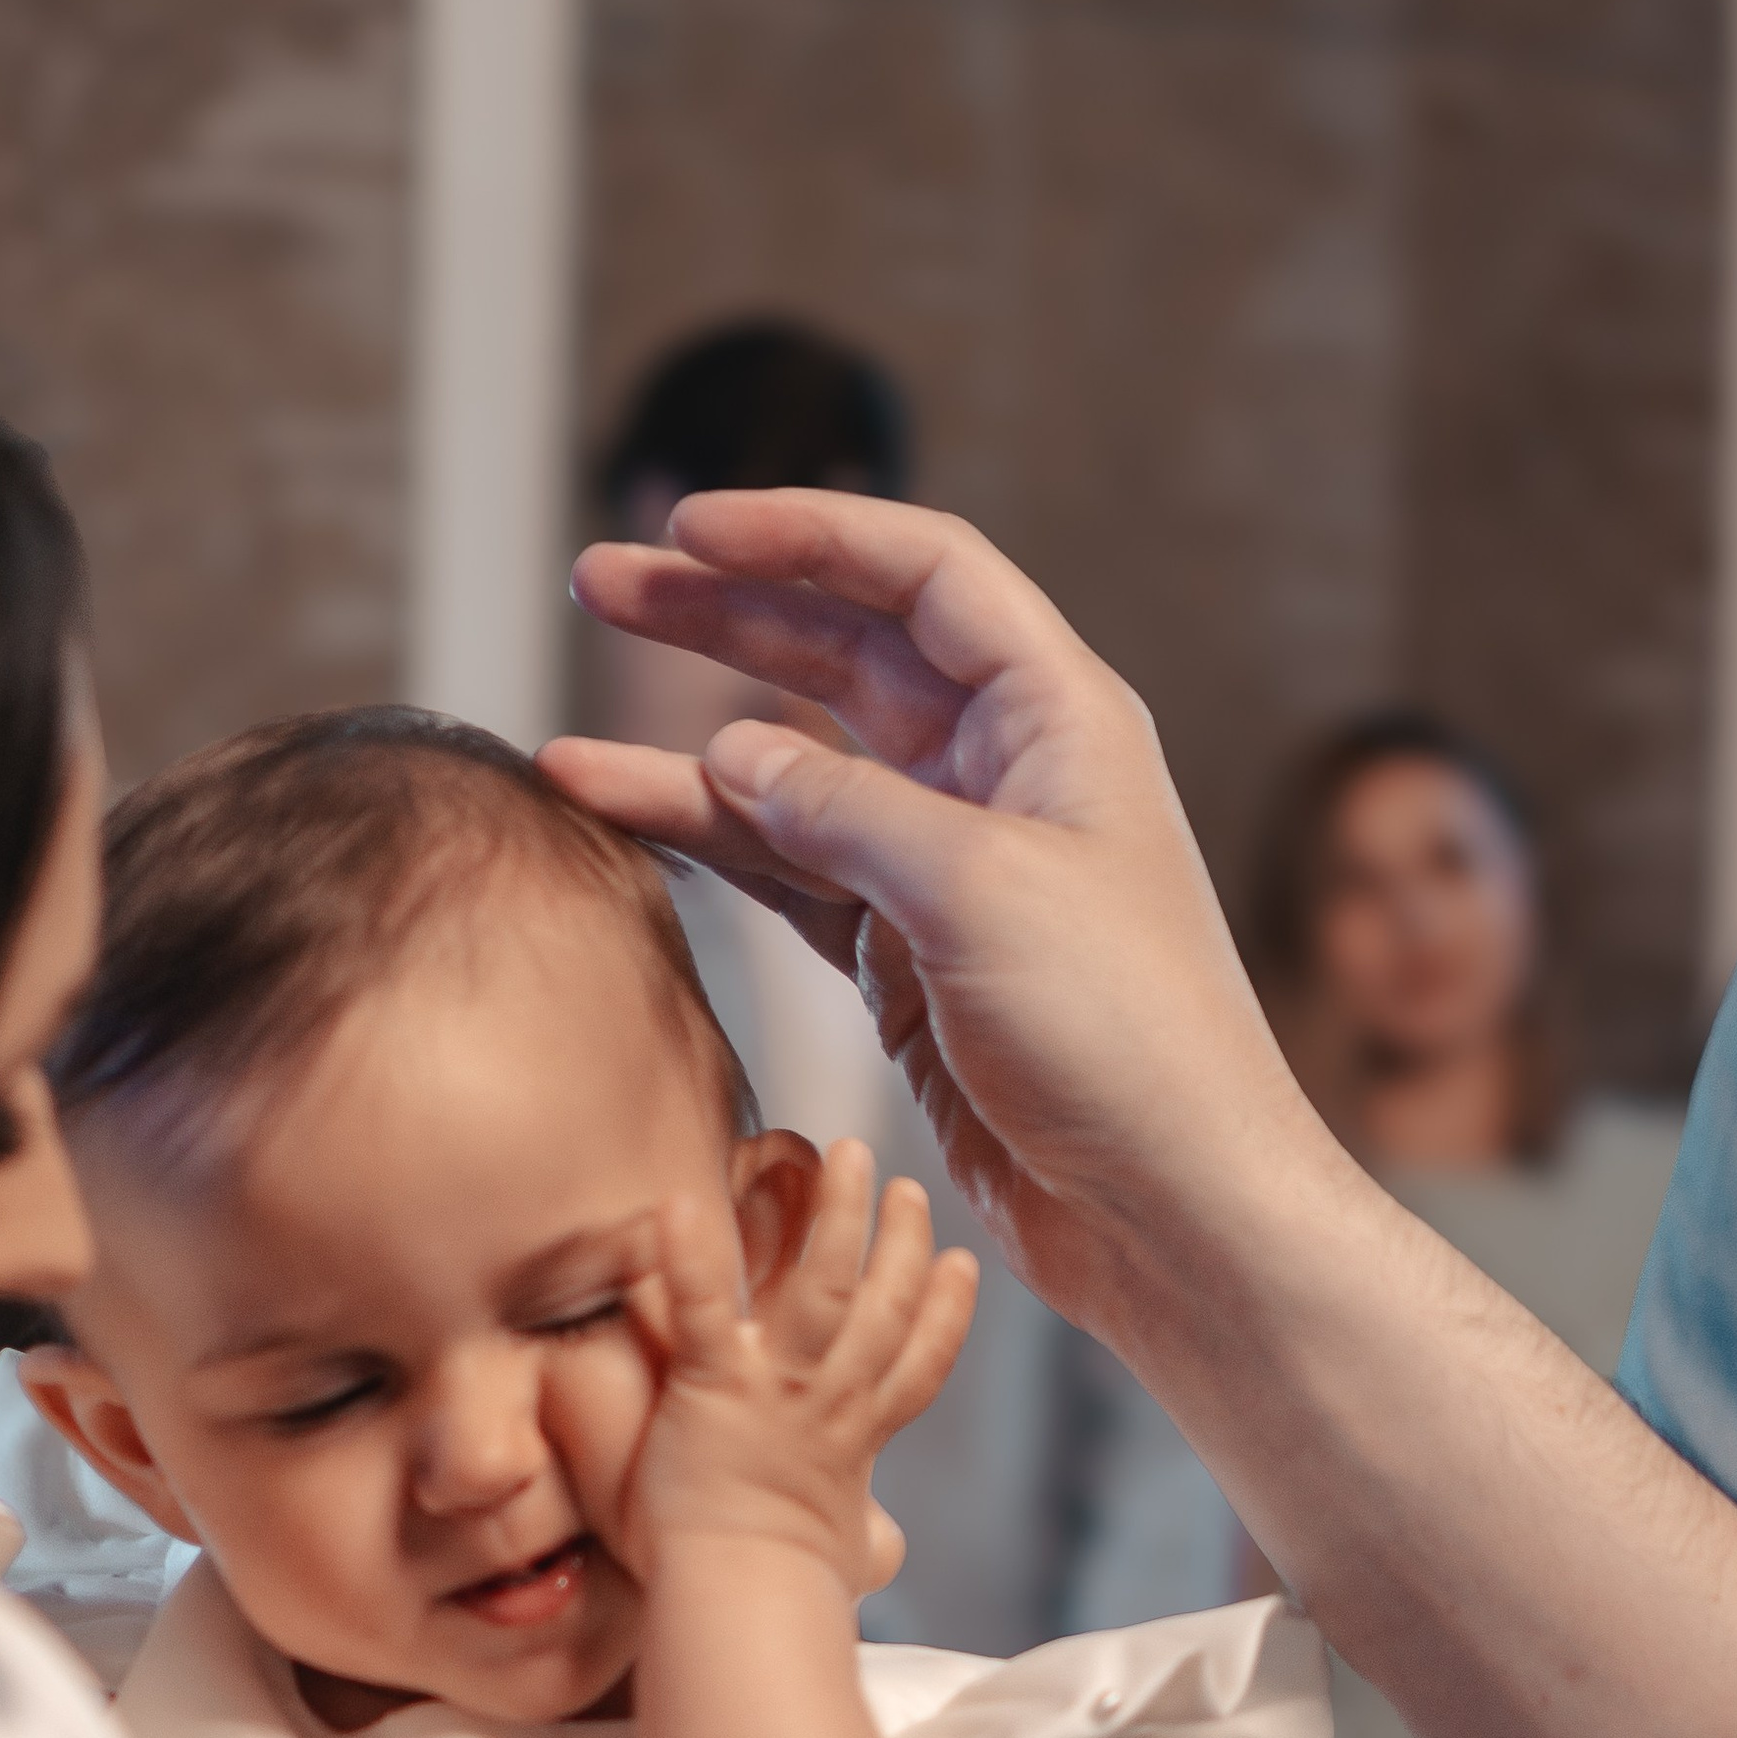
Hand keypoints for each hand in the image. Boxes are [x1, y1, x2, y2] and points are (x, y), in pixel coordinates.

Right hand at [543, 493, 1330, 1350]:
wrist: (1171, 1210)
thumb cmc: (1126, 1040)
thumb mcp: (978, 894)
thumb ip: (846, 809)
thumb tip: (732, 754)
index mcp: (1056, 718)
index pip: (921, 575)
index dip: (804, 536)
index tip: (688, 527)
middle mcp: (1002, 776)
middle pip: (843, 656)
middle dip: (721, 617)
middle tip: (597, 583)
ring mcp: (948, 871)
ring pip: (796, 778)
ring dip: (685, 757)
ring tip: (565, 740)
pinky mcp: (910, 963)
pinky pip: (789, 880)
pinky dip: (709, 855)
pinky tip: (622, 828)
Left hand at [621, 1137, 973, 1585]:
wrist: (744, 1602)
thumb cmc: (785, 1592)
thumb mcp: (847, 1561)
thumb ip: (864, 1543)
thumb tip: (877, 1550)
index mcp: (857, 1439)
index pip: (916, 1366)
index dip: (945, 1313)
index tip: (962, 1268)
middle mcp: (829, 1401)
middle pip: (883, 1306)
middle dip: (900, 1240)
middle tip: (908, 1187)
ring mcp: (776, 1388)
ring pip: (823, 1284)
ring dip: (836, 1215)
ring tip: (844, 1154)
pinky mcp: (713, 1386)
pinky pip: (702, 1307)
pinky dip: (690, 1255)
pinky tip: (677, 1200)